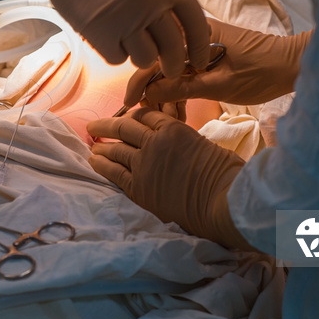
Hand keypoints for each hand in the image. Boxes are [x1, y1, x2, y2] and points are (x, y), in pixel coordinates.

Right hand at [0, 0, 210, 78]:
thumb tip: (186, 29)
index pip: (196, 24)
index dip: (201, 48)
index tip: (200, 62)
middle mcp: (150, 1)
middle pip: (174, 49)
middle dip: (174, 65)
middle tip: (171, 71)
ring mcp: (125, 19)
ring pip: (146, 59)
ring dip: (140, 56)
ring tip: (129, 41)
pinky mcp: (100, 34)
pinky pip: (118, 59)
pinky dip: (114, 52)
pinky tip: (107, 35)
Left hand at [88, 108, 253, 248]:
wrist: (222, 203)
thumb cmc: (225, 174)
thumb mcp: (205, 144)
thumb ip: (185, 140)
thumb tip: (178, 145)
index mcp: (174, 128)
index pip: (146, 116)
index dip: (133, 116)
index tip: (125, 118)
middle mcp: (154, 143)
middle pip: (124, 128)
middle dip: (106, 125)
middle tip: (94, 126)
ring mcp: (144, 165)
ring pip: (115, 149)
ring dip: (102, 146)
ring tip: (93, 145)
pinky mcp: (139, 188)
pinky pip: (114, 173)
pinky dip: (102, 165)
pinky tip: (94, 162)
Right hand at [124, 17, 312, 106]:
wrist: (294, 64)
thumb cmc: (262, 72)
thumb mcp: (220, 85)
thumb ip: (182, 87)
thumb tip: (150, 93)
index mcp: (196, 34)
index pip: (156, 57)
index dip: (139, 82)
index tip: (128, 104)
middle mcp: (194, 34)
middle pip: (161, 62)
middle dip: (154, 91)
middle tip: (152, 117)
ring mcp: (201, 44)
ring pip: (172, 69)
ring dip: (167, 93)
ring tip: (169, 118)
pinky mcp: (209, 54)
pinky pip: (186, 70)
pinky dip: (180, 89)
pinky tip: (179, 110)